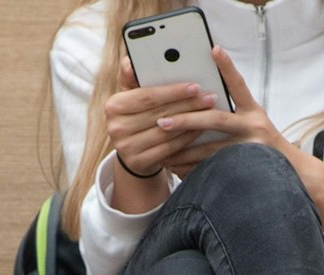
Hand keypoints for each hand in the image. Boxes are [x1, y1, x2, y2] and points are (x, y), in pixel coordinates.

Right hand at [105, 56, 214, 178]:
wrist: (132, 153)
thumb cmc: (137, 116)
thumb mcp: (132, 95)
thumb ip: (132, 78)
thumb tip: (129, 62)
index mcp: (113, 105)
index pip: (147, 96)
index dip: (172, 92)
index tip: (195, 86)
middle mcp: (116, 127)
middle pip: (159, 114)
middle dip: (187, 104)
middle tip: (209, 97)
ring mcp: (126, 148)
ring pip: (166, 131)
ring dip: (190, 121)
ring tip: (209, 112)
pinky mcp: (138, 162)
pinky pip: (168, 148)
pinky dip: (186, 138)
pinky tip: (199, 128)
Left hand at [159, 48, 289, 176]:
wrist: (284, 171)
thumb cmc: (260, 139)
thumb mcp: (253, 117)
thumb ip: (233, 104)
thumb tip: (203, 87)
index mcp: (253, 111)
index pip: (238, 85)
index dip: (227, 67)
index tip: (214, 50)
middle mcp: (253, 128)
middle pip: (216, 120)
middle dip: (186, 120)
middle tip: (163, 122)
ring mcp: (248, 151)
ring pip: (209, 150)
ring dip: (183, 151)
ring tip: (162, 150)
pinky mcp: (243, 172)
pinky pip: (210, 171)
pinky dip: (191, 170)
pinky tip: (175, 167)